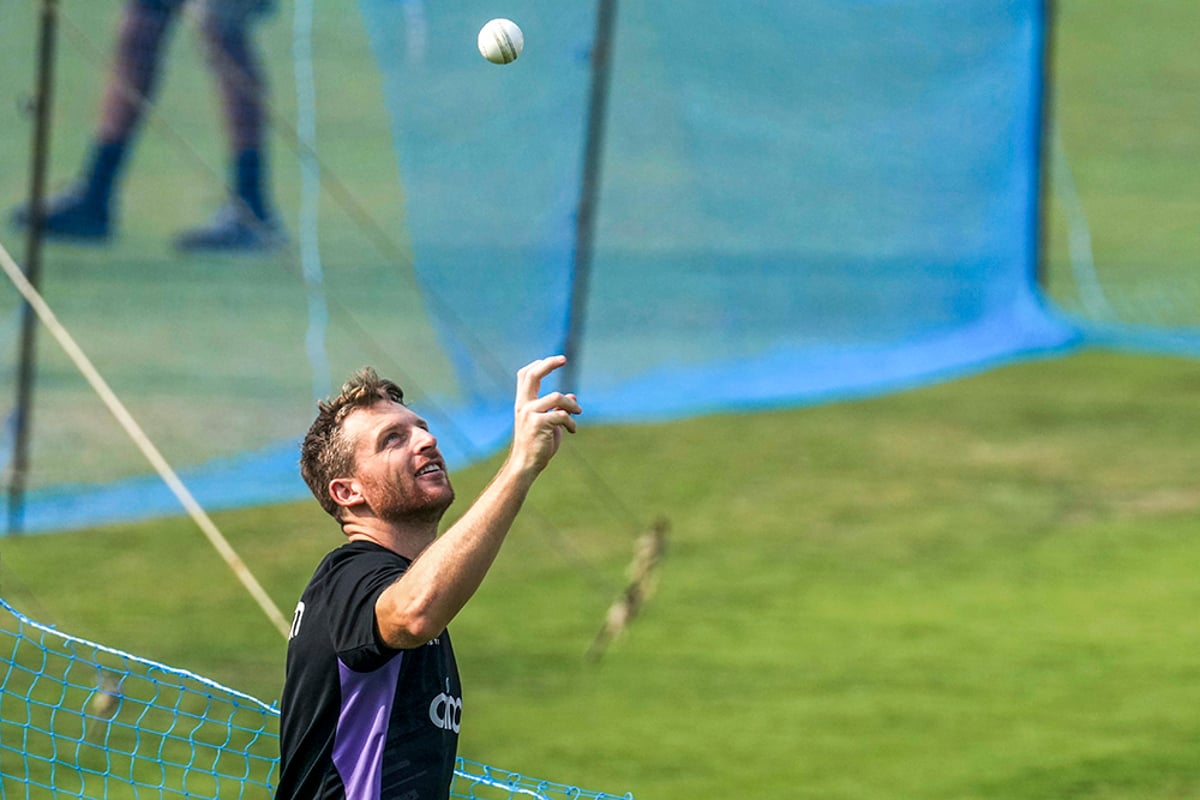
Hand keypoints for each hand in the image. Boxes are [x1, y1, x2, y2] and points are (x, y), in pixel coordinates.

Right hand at [510, 355, 580, 474]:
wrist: (527, 464)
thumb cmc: (537, 445)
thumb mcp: (549, 423)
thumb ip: (557, 409)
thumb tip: (573, 396)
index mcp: (523, 403)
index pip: (526, 375)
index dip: (539, 364)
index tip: (557, 360)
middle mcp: (523, 405)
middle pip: (533, 375)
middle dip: (549, 364)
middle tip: (564, 359)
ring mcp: (529, 414)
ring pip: (557, 397)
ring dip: (572, 405)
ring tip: (578, 412)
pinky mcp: (538, 424)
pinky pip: (561, 415)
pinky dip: (571, 422)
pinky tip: (572, 431)